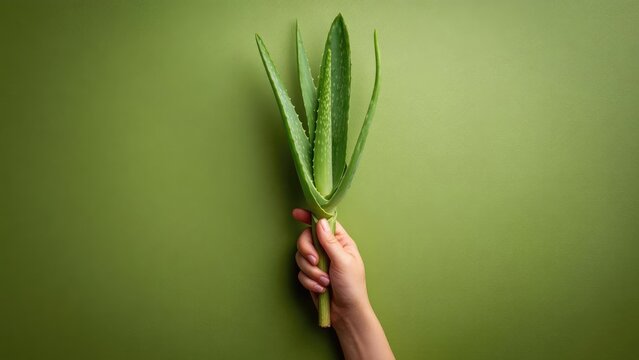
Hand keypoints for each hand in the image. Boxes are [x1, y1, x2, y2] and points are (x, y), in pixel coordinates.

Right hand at [292, 208, 369, 326]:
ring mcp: (319, 262)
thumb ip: (329, 242)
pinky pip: (301, 272)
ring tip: (325, 282)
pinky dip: (310, 281)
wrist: (346, 312)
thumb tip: (320, 222)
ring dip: (311, 271)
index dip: (310, 217)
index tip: (296, 213)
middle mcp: (328, 250)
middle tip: (315, 261)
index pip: (324, 223)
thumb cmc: (352, 286)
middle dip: (307, 251)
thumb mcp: (343, 261)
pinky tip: (321, 289)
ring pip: (301, 257)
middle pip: (306, 239)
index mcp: (340, 242)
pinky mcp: (311, 275)